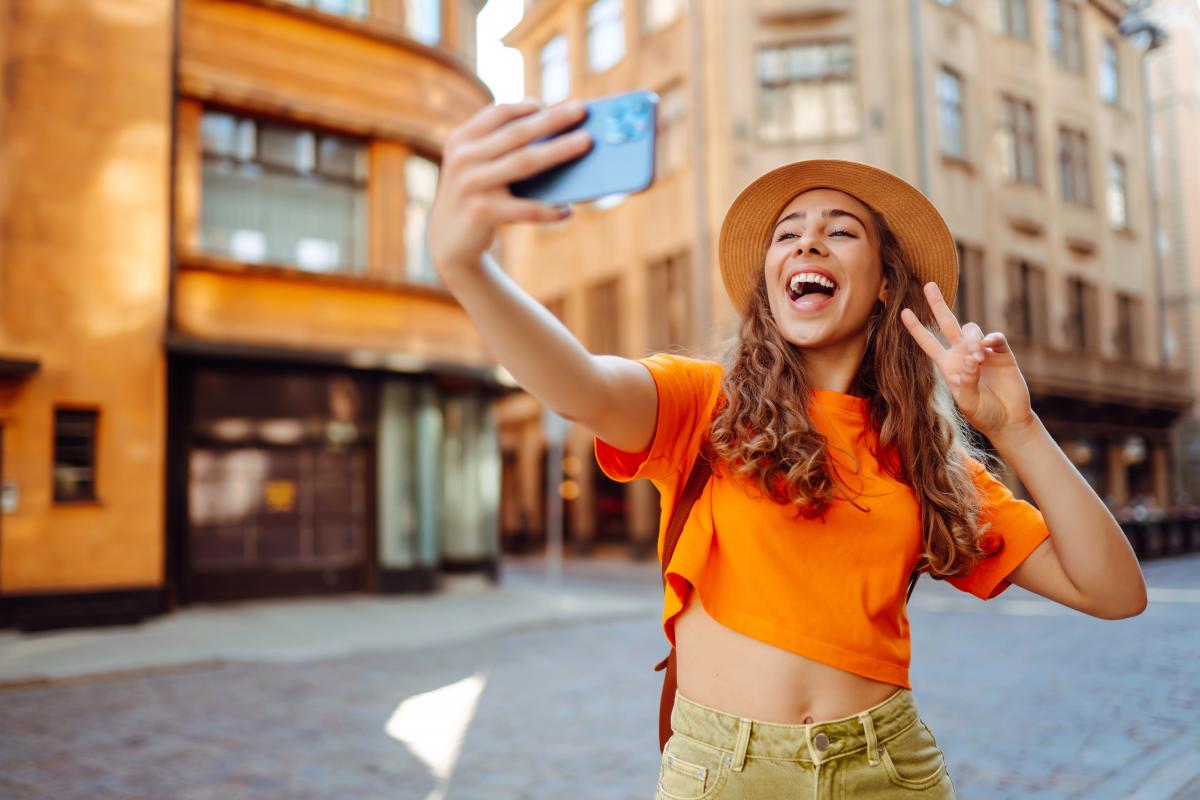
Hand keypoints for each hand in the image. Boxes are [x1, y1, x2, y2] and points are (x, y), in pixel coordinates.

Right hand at [428, 99, 592, 279]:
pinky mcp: (482, 212)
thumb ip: (502, 150)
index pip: (499, 112)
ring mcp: (471, 184)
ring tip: (586, 143)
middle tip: (582, 110)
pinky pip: (527, 208)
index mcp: (461, 139)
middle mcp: (463, 158)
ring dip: (560, 150)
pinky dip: (551, 209)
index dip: (528, 105)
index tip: (553, 103)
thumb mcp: (477, 168)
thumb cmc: (476, 198)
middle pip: (519, 133)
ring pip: (526, 162)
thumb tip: (559, 137)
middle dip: (553, 119)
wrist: (448, 242)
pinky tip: (568, 210)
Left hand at [900, 282, 1034, 440]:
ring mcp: (982, 351)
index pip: (928, 342)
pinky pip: (994, 338)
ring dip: (971, 340)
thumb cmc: (983, 414)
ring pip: (971, 330)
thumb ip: (967, 383)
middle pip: (947, 322)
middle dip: (938, 304)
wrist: (1008, 420)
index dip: (916, 328)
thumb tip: (971, 360)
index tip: (903, 311)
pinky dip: (990, 339)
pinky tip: (987, 348)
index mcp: (947, 365)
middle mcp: (962, 353)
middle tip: (928, 284)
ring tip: (976, 359)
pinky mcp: (1002, 353)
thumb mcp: (968, 403)